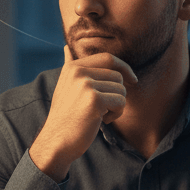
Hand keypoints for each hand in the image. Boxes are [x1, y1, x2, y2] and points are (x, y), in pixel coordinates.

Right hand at [29, 45, 137, 179]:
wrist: (56, 141)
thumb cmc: (65, 116)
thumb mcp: (64, 86)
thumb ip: (69, 66)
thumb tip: (66, 48)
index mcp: (73, 67)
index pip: (108, 58)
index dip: (124, 68)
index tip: (133, 80)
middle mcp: (78, 72)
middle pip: (118, 76)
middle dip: (118, 94)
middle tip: (105, 109)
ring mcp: (86, 85)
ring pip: (121, 90)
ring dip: (117, 106)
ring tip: (100, 115)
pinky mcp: (94, 100)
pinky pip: (121, 102)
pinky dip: (116, 114)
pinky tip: (101, 120)